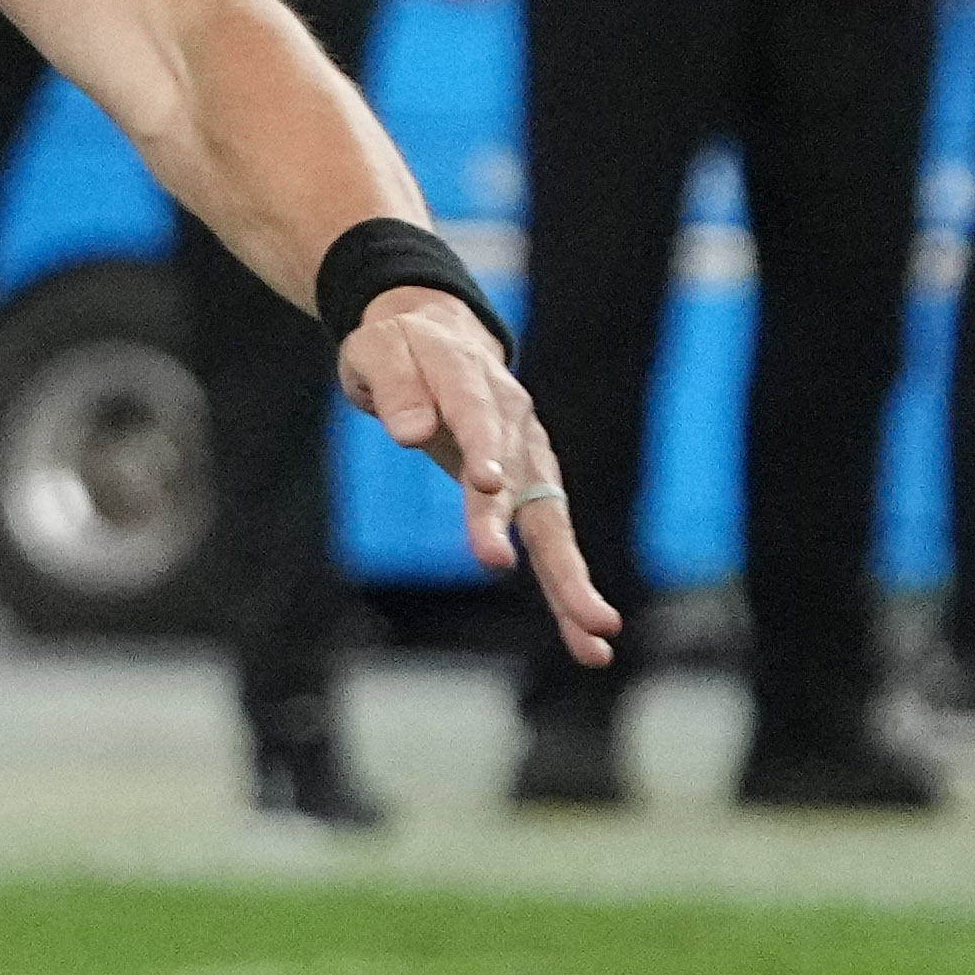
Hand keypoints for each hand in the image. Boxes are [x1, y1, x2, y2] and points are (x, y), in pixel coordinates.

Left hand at [340, 288, 617, 668]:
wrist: (435, 334)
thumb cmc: (398, 347)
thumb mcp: (379, 351)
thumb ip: (395, 388)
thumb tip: (410, 434)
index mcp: (469, 376)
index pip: (476, 414)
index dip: (484, 448)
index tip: (487, 484)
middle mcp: (512, 419)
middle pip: (521, 479)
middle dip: (515, 527)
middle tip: (502, 566)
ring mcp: (529, 454)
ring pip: (549, 521)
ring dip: (568, 577)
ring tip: (595, 632)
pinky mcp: (532, 486)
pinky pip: (549, 540)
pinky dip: (567, 589)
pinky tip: (588, 640)